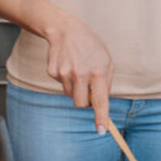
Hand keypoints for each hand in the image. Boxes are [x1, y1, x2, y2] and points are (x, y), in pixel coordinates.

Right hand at [45, 16, 113, 133]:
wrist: (67, 31)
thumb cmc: (91, 46)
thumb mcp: (107, 60)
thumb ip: (106, 82)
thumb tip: (101, 102)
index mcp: (98, 71)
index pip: (100, 100)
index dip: (101, 117)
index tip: (101, 130)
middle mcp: (81, 74)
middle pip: (80, 104)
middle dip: (84, 102)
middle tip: (88, 90)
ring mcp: (64, 73)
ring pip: (70, 95)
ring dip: (75, 89)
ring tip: (79, 71)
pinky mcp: (53, 72)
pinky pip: (61, 85)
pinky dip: (66, 80)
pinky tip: (69, 65)